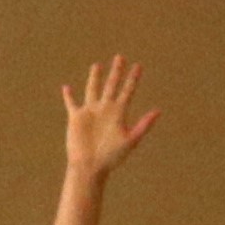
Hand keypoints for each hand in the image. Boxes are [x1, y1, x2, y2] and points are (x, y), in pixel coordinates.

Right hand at [59, 53, 157, 183]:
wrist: (90, 167)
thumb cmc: (111, 157)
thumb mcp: (130, 140)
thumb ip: (143, 125)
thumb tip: (158, 111)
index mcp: (119, 112)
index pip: (127, 90)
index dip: (133, 78)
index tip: (138, 66)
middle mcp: (105, 109)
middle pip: (111, 85)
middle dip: (116, 71)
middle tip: (120, 57)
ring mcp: (90, 112)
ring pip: (92, 90)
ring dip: (94, 78)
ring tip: (97, 65)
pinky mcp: (76, 118)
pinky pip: (71, 104)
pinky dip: (68, 96)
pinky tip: (66, 87)